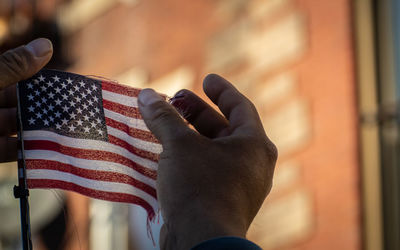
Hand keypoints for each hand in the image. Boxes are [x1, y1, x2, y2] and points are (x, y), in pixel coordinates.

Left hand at [0, 38, 52, 161]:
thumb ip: (11, 66)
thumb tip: (46, 46)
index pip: (14, 70)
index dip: (38, 71)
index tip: (62, 76)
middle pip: (17, 98)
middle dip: (43, 103)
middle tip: (72, 106)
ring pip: (15, 125)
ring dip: (38, 128)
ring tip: (64, 129)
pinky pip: (7, 150)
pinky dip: (26, 151)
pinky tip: (43, 149)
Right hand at [138, 74, 276, 249]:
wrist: (201, 241)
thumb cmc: (199, 186)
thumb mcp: (180, 145)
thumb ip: (164, 117)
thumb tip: (146, 95)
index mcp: (254, 145)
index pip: (240, 106)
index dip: (221, 90)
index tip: (206, 78)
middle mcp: (252, 164)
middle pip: (224, 127)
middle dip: (198, 112)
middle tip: (174, 99)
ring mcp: (239, 184)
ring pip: (213, 150)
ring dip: (190, 135)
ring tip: (165, 122)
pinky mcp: (223, 200)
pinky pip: (207, 169)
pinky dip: (189, 157)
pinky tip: (168, 152)